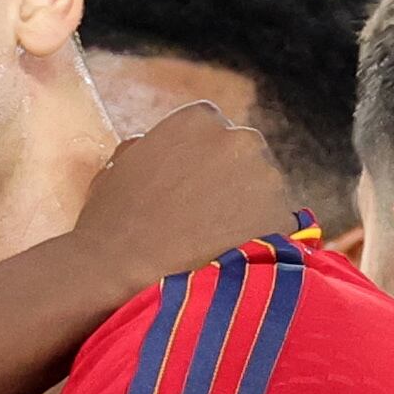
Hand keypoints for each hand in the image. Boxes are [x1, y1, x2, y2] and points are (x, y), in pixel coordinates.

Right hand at [76, 100, 303, 282]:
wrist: (121, 273)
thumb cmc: (110, 225)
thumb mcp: (114, 170)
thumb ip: (142, 149)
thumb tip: (147, 145)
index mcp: (197, 119)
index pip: (212, 131)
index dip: (201, 162)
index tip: (191, 188)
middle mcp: (238, 139)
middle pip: (246, 157)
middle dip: (232, 182)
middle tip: (205, 219)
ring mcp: (266, 177)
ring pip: (266, 191)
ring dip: (249, 211)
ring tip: (217, 245)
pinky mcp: (283, 218)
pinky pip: (281, 227)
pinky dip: (264, 242)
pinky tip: (233, 260)